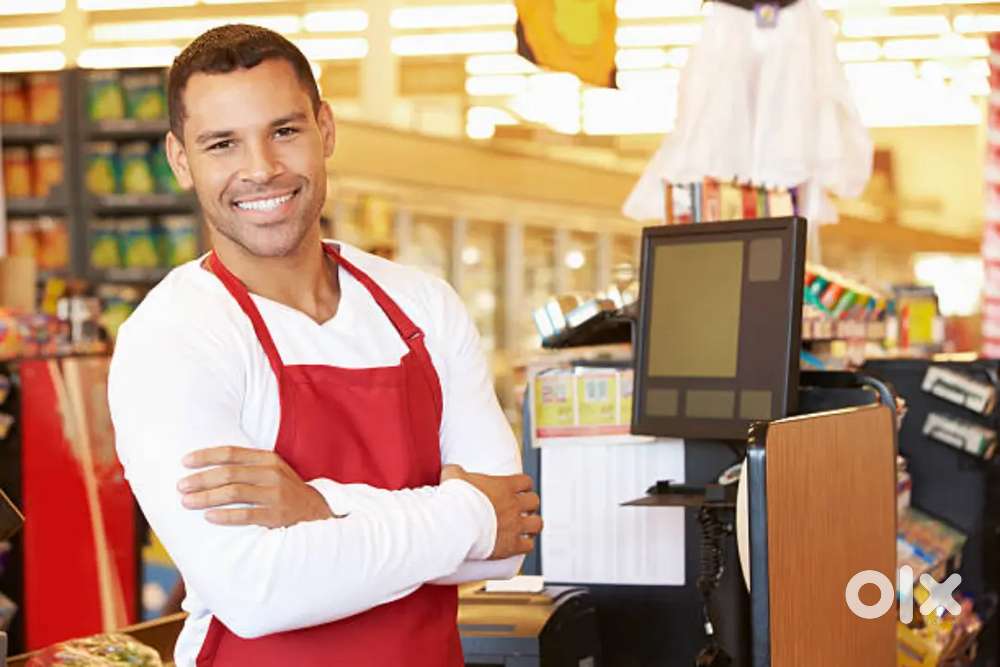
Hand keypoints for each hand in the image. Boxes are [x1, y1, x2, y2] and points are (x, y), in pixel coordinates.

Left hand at [178, 446, 333, 527]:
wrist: (316, 511)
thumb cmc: (284, 490)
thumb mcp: (271, 470)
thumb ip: (246, 465)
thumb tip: (207, 465)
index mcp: (268, 458)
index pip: (232, 452)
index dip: (206, 456)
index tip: (184, 462)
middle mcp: (272, 473)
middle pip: (229, 473)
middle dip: (201, 479)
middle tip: (181, 486)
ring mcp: (276, 494)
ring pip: (234, 492)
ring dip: (207, 497)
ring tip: (187, 502)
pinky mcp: (277, 515)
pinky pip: (246, 515)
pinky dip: (225, 516)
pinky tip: (209, 517)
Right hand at [441, 465, 541, 560]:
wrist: (456, 523)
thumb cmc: (456, 500)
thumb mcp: (453, 477)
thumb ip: (456, 472)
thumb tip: (451, 470)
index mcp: (504, 486)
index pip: (526, 482)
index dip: (523, 485)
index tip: (519, 489)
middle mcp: (514, 505)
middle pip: (534, 501)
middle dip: (530, 505)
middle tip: (522, 508)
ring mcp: (515, 525)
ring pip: (537, 524)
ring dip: (532, 525)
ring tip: (526, 527)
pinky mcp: (511, 545)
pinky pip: (529, 546)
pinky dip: (526, 545)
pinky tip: (520, 545)